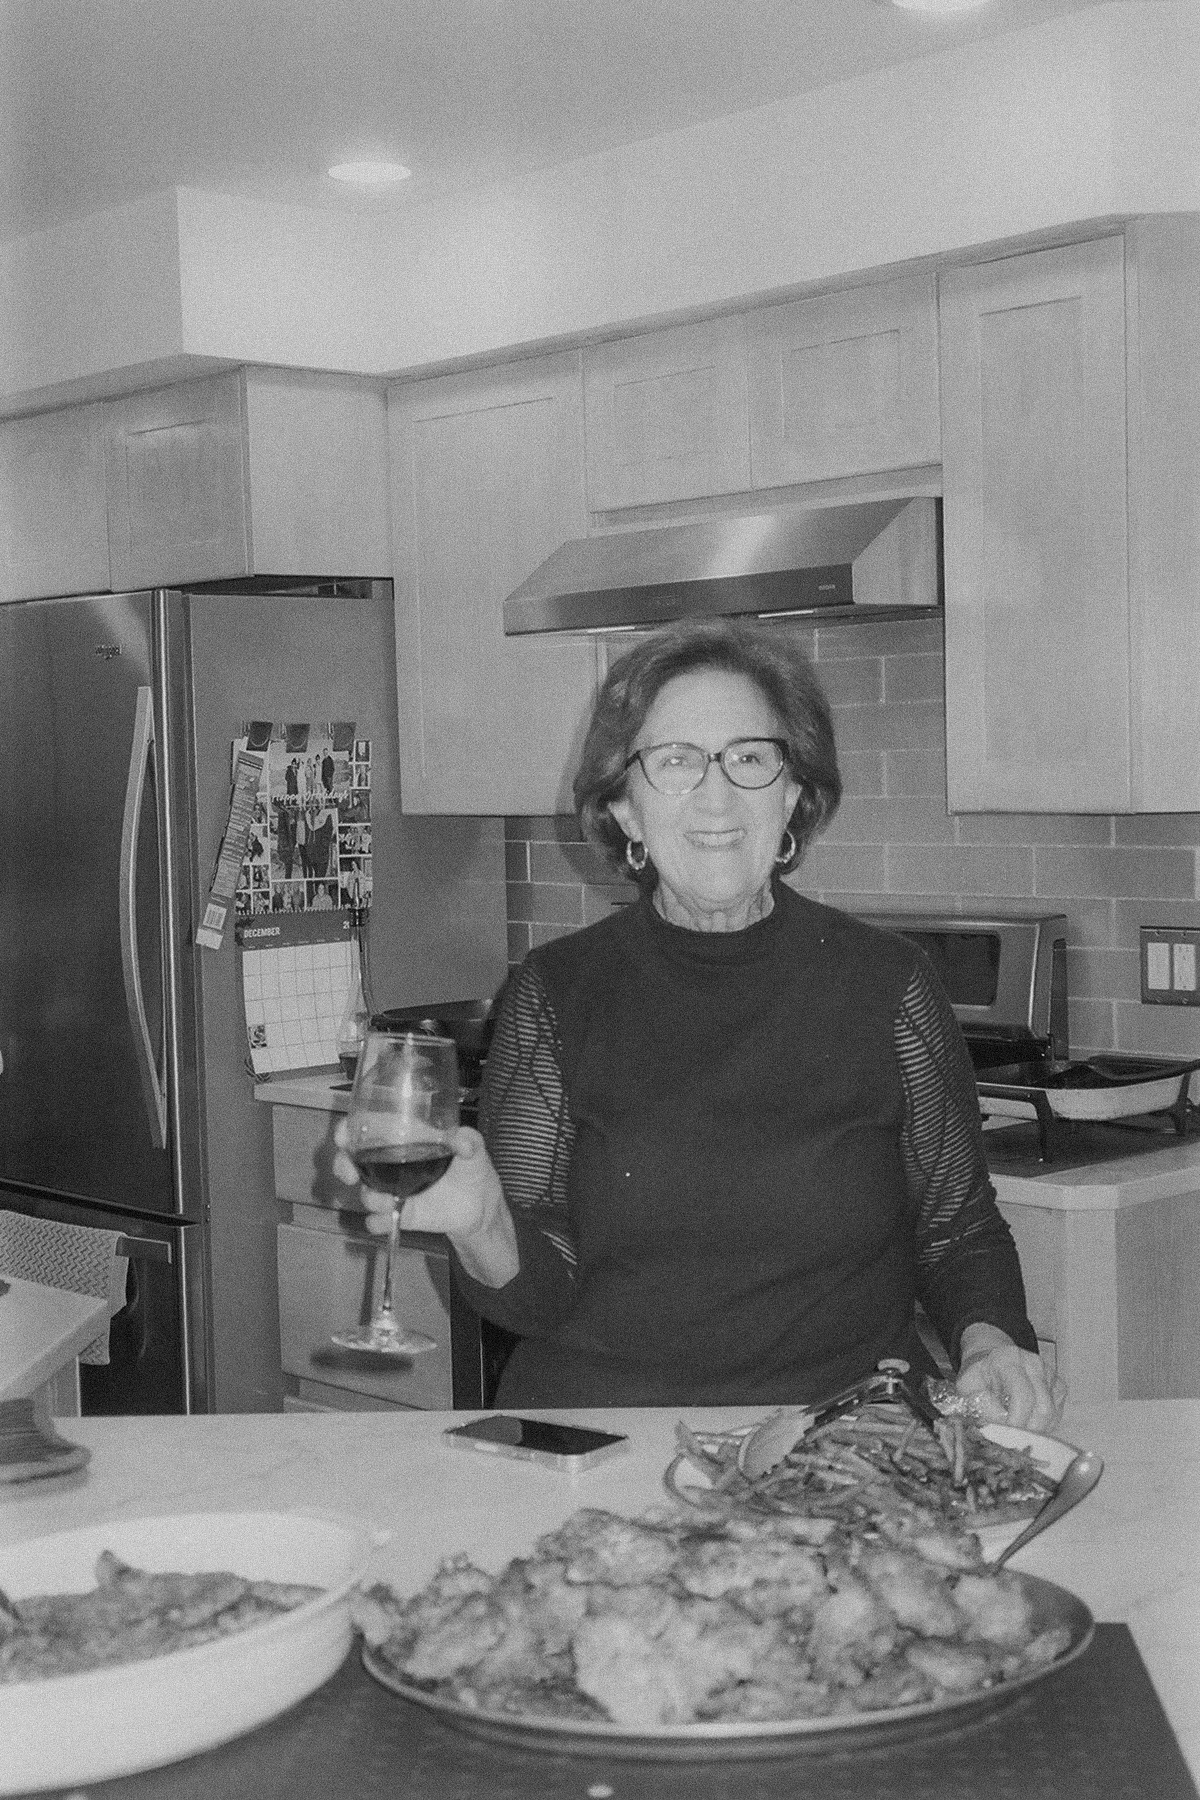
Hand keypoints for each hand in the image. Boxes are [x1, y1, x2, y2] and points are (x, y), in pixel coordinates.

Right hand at [331, 1118, 518, 1285]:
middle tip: (349, 1173)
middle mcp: (392, 1164)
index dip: (349, 1130)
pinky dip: (377, 1222)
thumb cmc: (471, 1167)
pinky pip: (378, 1221)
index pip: (368, 1130)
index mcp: (405, 1139)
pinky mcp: (401, 1215)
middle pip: (354, 1160)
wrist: (481, 1206)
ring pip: (364, 1192)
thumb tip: (462, 1142)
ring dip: (367, 1196)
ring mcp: (394, 1190)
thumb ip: (469, 1141)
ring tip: (384, 1200)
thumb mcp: (474, 1147)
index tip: (343, 1135)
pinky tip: (385, 1220)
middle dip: (343, 1164)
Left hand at [955, 1324, 1065, 1430]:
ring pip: (1051, 1413)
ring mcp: (1049, 1374)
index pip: (1022, 1395)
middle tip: (1013, 1440)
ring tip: (1018, 1433)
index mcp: (1009, 1359)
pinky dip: (1044, 1425)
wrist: (991, 1362)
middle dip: (1028, 1430)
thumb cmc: (979, 1376)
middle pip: (1042, 1407)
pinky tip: (1027, 1424)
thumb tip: (998, 1423)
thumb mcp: (967, 1386)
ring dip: (1036, 1429)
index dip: (1017, 1420)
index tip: (1006, 1436)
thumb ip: (978, 1402)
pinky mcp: (1058, 1385)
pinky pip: (1057, 1413)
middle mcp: (1034, 1363)